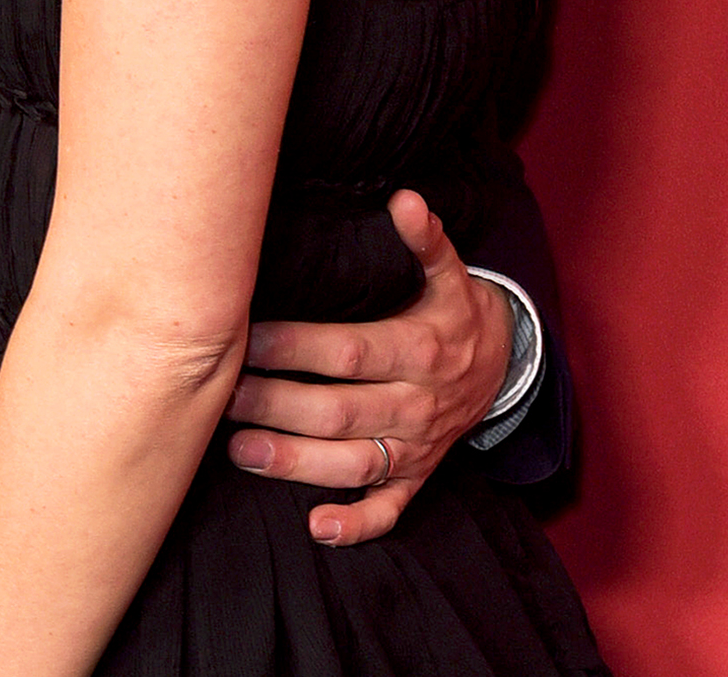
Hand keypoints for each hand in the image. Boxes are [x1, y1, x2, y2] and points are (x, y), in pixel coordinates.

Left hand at [224, 190, 512, 545]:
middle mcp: (417, 405)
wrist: (507, 365)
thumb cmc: (456, 311)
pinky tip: (317, 527)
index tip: (244, 337)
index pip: (348, 352)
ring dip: (298, 464)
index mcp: (420, 350)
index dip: (295, 347)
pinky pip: (391, 509)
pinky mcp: (418, 476)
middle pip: (339, 410)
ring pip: (354, 463)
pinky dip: (358, 523)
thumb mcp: (451, 272)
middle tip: (221, 396)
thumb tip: (405, 199)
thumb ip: (426, 239)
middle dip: (277, 406)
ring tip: (242, 452)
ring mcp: (417, 447)